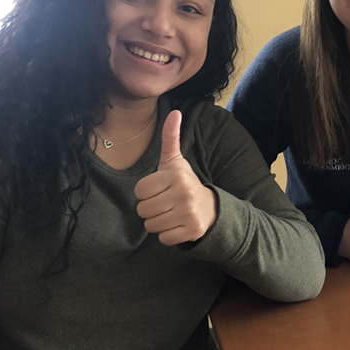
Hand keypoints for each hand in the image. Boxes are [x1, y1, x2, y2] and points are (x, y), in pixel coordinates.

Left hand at [134, 109, 216, 245]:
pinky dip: (166, 234)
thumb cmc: (183, 182)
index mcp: (175, 176)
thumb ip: (170, 137)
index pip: (140, 191)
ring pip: (150, 225)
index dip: (145, 192)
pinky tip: (175, 224)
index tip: (158, 189)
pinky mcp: (191, 232)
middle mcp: (183, 194)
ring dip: (156, 222)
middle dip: (149, 208)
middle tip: (163, 203)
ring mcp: (188, 214)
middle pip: (143, 210)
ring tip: (168, 213)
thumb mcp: (175, 161)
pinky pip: (163, 238)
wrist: (209, 208)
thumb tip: (175, 111)